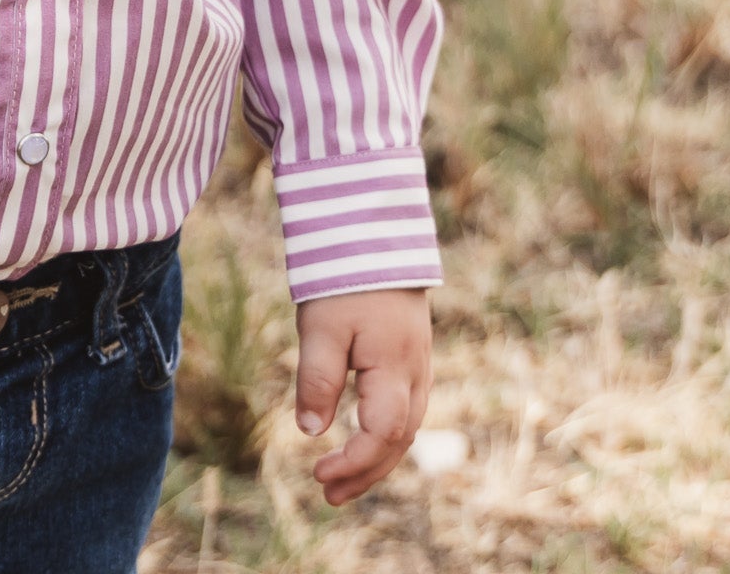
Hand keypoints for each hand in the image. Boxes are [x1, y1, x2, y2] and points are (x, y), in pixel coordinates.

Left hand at [293, 288, 431, 504]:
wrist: (378, 234)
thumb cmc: (347, 278)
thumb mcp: (321, 327)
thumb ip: (317, 379)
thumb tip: (310, 431)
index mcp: (395, 370)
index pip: (381, 435)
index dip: (352, 462)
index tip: (317, 473)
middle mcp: (415, 375)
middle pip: (398, 441)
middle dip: (364, 473)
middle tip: (328, 495)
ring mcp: (418, 366)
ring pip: (405, 429)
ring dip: (375, 459)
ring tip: (340, 481)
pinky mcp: (412, 357)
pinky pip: (405, 410)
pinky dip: (384, 436)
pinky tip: (362, 442)